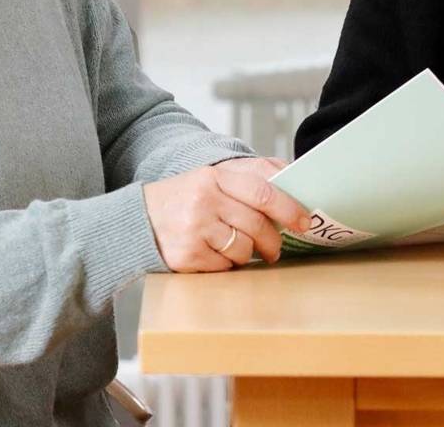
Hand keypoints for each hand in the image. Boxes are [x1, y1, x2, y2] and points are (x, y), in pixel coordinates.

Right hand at [143, 159, 310, 270]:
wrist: (138, 220)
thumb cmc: (183, 199)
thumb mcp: (210, 179)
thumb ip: (247, 179)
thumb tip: (290, 180)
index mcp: (214, 176)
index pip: (263, 191)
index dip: (289, 207)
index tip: (304, 220)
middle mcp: (204, 200)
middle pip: (258, 225)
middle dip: (273, 241)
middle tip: (275, 249)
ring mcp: (195, 229)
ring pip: (244, 249)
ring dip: (247, 254)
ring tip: (235, 248)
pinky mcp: (187, 256)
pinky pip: (225, 266)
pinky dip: (226, 264)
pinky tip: (213, 254)